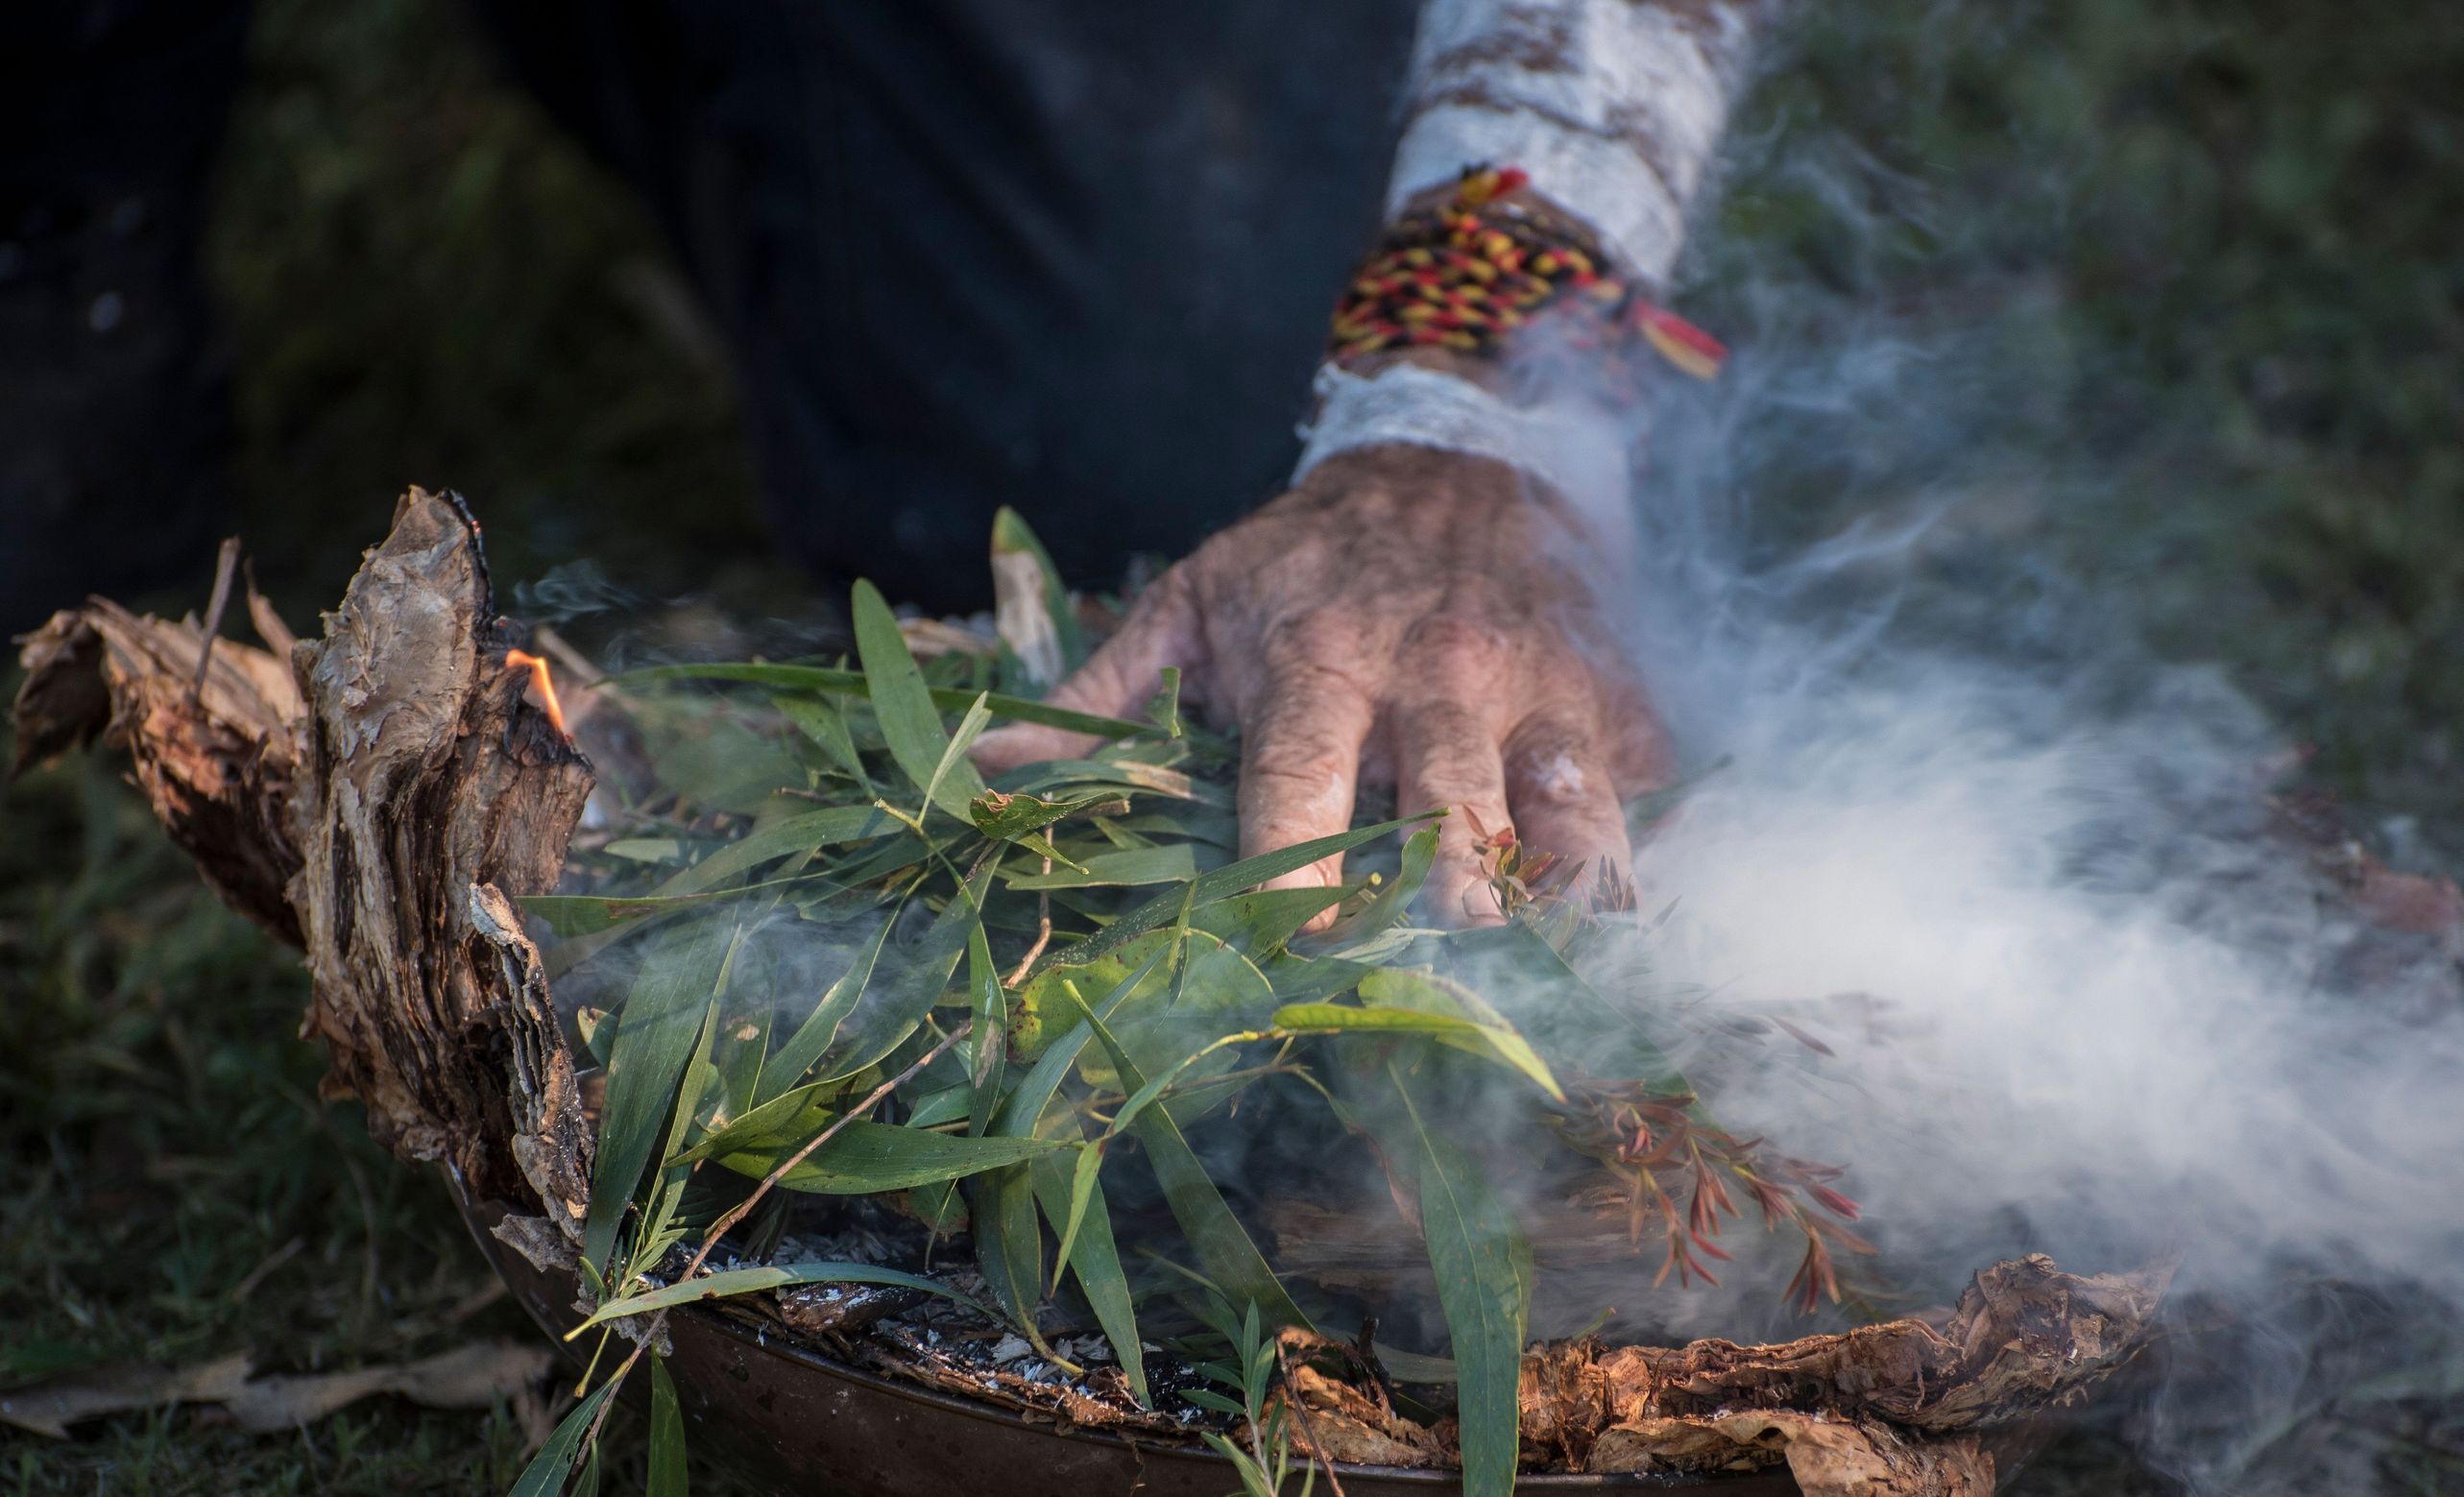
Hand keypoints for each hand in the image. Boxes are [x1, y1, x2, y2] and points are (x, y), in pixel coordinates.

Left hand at [972, 445, 1669, 924]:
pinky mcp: (1610, 697)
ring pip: (1569, 809)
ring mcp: (1536, 691)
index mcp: (1320, 664)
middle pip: (1449, 812)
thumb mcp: (1194, 597)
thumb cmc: (1309, 554)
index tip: (1294, 952)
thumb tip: (988, 769)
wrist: (1459, 453)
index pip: (1302, 786)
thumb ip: (1100, 691)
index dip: (1294, 878)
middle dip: (1447, 897)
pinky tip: (1612, 925)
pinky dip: (1628, 864)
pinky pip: (1635, 794)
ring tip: (1553, 956)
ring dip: (1560, 894)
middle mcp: (1436, 680)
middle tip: (1442, 960)